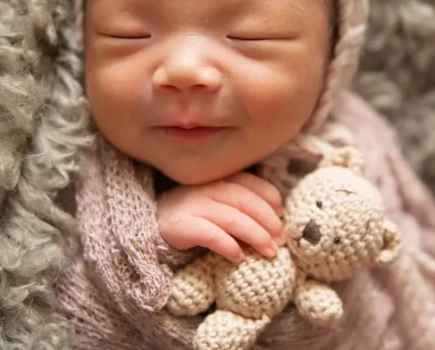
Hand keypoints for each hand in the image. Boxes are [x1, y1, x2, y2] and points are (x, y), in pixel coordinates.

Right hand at [157, 172, 286, 263]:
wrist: (153, 224)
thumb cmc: (194, 214)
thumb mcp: (218, 202)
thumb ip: (241, 204)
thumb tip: (276, 216)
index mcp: (218, 178)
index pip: (250, 182)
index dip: (269, 197)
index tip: (281, 214)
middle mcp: (207, 188)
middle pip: (245, 201)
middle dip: (268, 221)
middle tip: (280, 240)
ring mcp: (193, 205)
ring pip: (233, 218)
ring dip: (256, 236)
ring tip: (269, 252)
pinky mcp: (181, 226)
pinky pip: (210, 235)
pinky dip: (228, 246)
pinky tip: (239, 257)